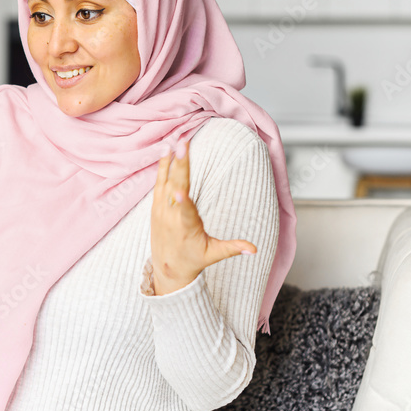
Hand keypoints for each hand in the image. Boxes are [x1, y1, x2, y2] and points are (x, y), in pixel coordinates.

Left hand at [150, 138, 256, 294]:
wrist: (166, 267)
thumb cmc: (192, 259)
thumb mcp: (213, 254)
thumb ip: (232, 248)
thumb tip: (255, 250)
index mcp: (186, 228)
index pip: (185, 213)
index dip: (183, 202)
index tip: (181, 191)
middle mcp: (170, 217)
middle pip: (176, 188)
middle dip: (180, 167)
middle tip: (184, 146)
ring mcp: (160, 210)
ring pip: (165, 181)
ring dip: (171, 161)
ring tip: (176, 143)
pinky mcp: (155, 206)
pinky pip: (158, 183)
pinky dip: (162, 167)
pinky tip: (166, 151)